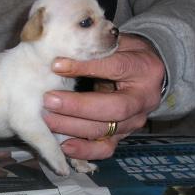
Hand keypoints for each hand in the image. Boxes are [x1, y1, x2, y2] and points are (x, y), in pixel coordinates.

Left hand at [43, 34, 165, 159]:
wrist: (146, 75)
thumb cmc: (126, 55)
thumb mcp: (118, 43)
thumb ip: (95, 48)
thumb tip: (60, 57)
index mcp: (143, 70)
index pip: (115, 68)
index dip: (86, 67)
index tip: (56, 65)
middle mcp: (143, 100)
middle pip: (113, 109)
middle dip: (77, 106)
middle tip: (48, 100)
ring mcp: (134, 122)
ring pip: (105, 130)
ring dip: (73, 127)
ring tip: (47, 120)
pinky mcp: (123, 136)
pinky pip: (105, 149)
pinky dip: (84, 150)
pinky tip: (63, 145)